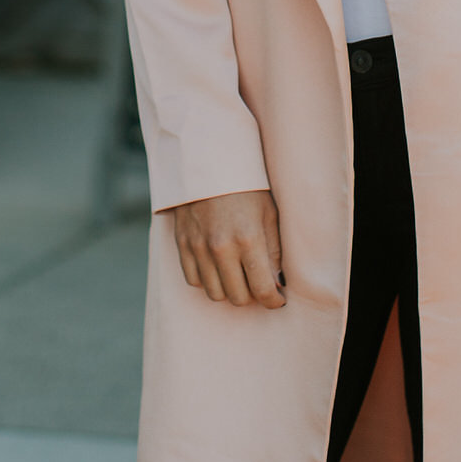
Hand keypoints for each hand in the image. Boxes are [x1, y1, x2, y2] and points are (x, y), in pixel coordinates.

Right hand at [170, 188, 286, 307]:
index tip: (278, 298)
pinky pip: (194, 281)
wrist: (208, 161)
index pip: (263, 289)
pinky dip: (207, 280)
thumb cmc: (245, 186)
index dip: (274, 301)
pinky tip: (217, 267)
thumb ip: (274, 252)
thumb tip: (278, 284)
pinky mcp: (183, 244)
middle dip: (252, 294)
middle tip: (257, 281)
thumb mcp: (269, 213)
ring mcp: (199, 247)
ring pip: (215, 294)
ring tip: (237, 274)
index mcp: (249, 239)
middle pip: (238, 297)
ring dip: (229, 289)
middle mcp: (222, 247)